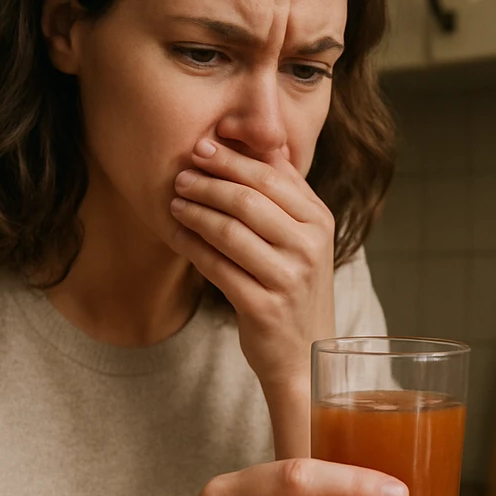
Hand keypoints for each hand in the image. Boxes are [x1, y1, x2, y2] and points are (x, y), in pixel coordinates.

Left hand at [167, 138, 335, 390]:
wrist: (304, 352)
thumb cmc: (296, 285)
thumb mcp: (304, 236)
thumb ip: (286, 191)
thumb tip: (261, 143)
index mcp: (320, 221)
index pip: (270, 177)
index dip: (231, 160)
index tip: (201, 148)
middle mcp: (310, 246)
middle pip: (248, 200)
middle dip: (208, 183)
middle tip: (181, 176)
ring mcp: (289, 278)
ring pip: (230, 232)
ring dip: (196, 213)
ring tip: (174, 203)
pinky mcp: (264, 306)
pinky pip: (217, 268)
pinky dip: (193, 247)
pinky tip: (178, 235)